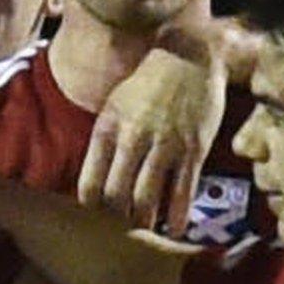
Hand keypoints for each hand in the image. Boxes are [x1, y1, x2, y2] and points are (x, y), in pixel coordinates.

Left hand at [77, 22, 230, 231]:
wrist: (191, 55)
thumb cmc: (149, 81)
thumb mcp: (116, 103)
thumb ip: (106, 139)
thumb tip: (96, 178)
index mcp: (108, 127)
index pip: (89, 183)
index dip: (91, 206)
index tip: (96, 214)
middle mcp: (133, 138)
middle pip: (117, 197)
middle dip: (117, 219)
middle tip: (122, 226)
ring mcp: (165, 145)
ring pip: (148, 200)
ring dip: (145, 221)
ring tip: (146, 228)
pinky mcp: (194, 150)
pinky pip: (183, 193)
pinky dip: (178, 216)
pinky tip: (175, 228)